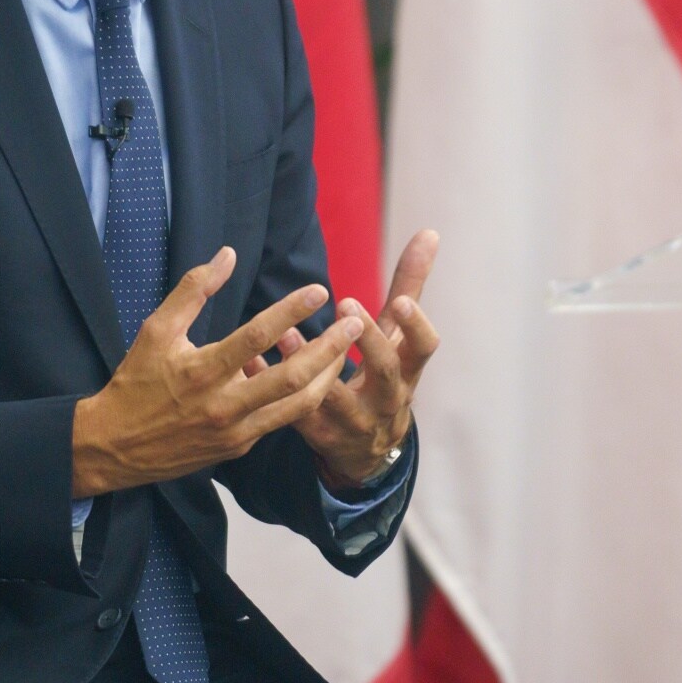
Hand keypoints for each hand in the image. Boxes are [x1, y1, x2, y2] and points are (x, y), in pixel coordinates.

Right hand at [71, 247, 362, 497]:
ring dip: (327, 377)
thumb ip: (193, 290)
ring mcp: (235, 432)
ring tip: (347, 351)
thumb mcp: (156, 329)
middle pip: (291, 377)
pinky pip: (280, 421)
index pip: (257, 336)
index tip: (320, 289)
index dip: (291, 310)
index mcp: (202, 370)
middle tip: (356, 323)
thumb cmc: (136, 380)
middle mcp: (224, 405)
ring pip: (296, 406)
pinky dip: (303, 398)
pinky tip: (318, 377)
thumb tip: (228, 254)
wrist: (113, 447)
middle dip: (329, 348)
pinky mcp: (238, 448)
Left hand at [294, 230, 440, 493]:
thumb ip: (410, 286)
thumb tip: (429, 232)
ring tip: (288, 336)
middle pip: (385, 371)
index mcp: (408, 370)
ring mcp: (354, 421)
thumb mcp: (399, 337)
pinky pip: (294, 412)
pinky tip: (252, 360)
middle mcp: (387, 398)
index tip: (400, 301)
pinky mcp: (321, 436)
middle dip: (368, 340)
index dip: (416, 326)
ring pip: (334, 397)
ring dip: (311, 364)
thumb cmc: (385, 374)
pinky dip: (271, 385)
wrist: (369, 450)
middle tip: (346, 305)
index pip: (423, 349)